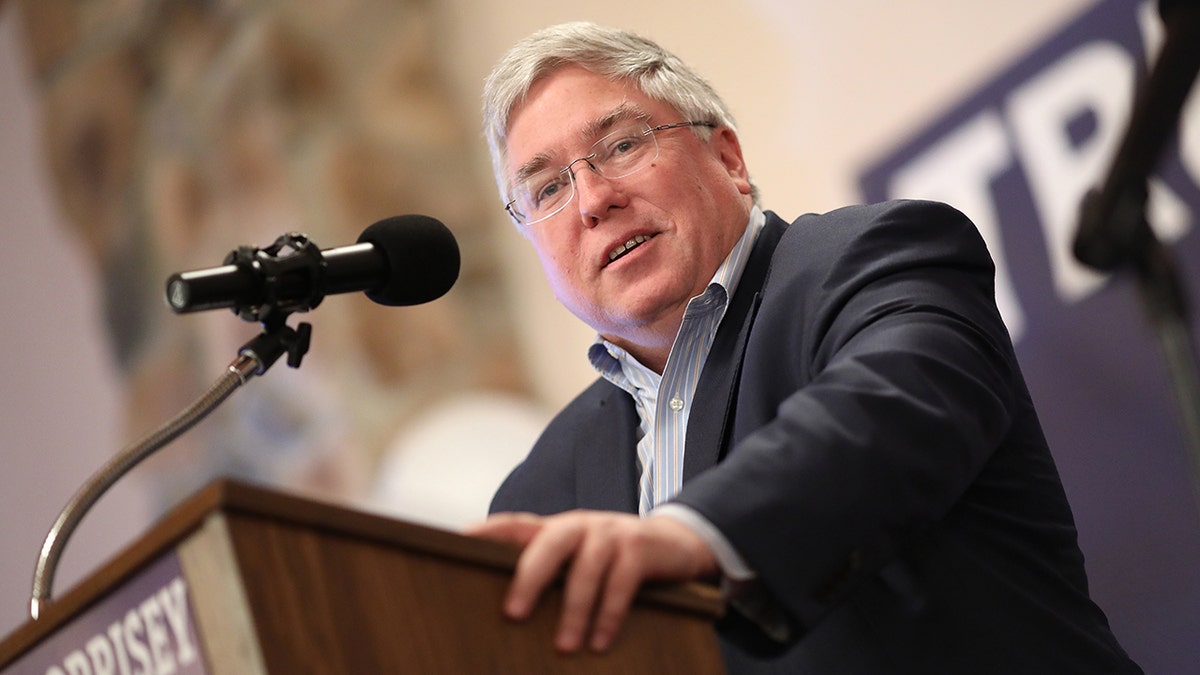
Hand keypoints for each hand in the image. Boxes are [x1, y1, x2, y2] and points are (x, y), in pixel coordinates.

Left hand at [466, 510, 717, 652]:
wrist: (676, 544)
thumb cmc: (614, 559)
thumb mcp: (579, 559)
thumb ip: (550, 573)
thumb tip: (507, 611)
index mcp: (557, 529)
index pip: (515, 524)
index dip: (486, 531)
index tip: (457, 543)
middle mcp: (580, 526)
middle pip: (549, 543)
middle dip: (529, 577)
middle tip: (513, 613)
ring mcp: (611, 534)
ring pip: (587, 569)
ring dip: (575, 611)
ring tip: (565, 648)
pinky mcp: (640, 549)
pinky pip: (621, 582)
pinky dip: (610, 614)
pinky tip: (600, 642)